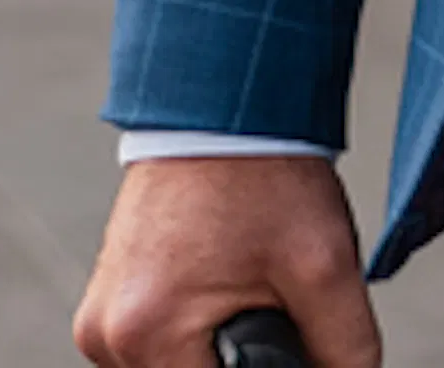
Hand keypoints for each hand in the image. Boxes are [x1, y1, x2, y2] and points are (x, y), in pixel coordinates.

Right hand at [74, 152, 380, 367]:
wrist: (225, 100)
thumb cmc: (264, 172)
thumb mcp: (325, 266)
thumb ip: (344, 350)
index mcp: (147, 333)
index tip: (282, 336)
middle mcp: (107, 333)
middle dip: (236, 364)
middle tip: (269, 309)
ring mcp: (99, 316)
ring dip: (211, 353)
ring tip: (247, 291)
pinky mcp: (105, 298)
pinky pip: (153, 345)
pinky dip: (191, 332)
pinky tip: (222, 287)